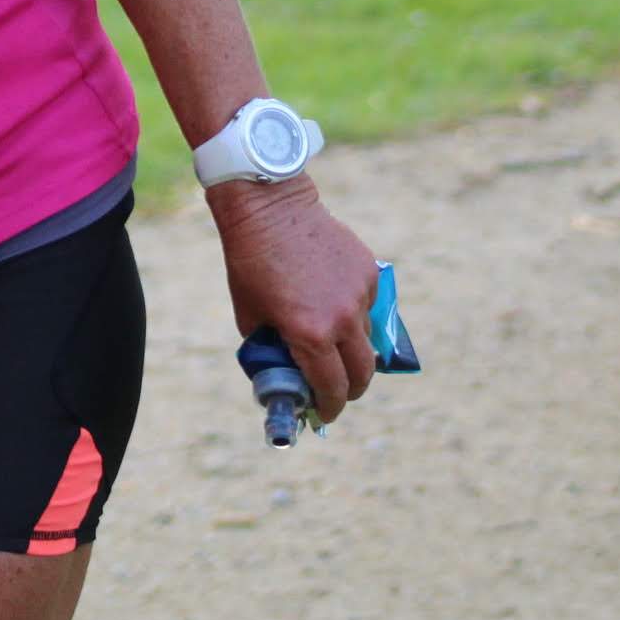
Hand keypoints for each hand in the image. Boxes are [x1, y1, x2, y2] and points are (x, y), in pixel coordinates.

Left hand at [210, 176, 379, 422]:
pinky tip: (327, 294)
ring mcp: (361, 293)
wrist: (268, 207)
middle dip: (350, 388)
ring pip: (366, 337)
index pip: (332, 388)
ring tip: (323, 331)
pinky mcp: (370, 271)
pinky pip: (366, 305)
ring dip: (349, 345)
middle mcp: (342, 318)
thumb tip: (287, 375)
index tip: (325, 413)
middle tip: (335, 388)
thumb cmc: (250, 262)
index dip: (330, 407)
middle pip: (363, 373)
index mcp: (310, 333)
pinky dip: (351, 311)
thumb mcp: (251, 316)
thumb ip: (273, 350)